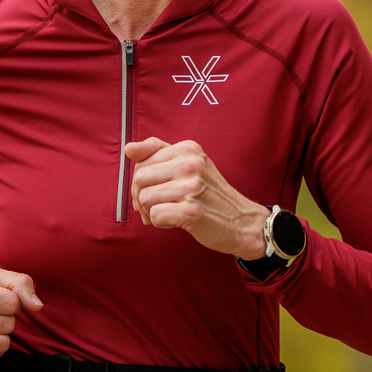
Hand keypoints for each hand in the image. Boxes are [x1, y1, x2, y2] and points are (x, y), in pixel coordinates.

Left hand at [125, 137, 267, 258]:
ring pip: (144, 198)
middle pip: (139, 178)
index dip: (142, 181)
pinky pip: (155, 215)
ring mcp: (192, 187)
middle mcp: (191, 164)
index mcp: (188, 149)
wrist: (242, 222)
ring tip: (168, 214)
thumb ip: (158, 152)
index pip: (142, 161)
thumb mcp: (190, 164)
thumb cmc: (211, 195)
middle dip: (141, 197)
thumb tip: (128, 148)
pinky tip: (174, 223)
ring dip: (150, 212)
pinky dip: (159, 223)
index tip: (154, 190)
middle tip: (156, 207)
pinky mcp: (191, 211)